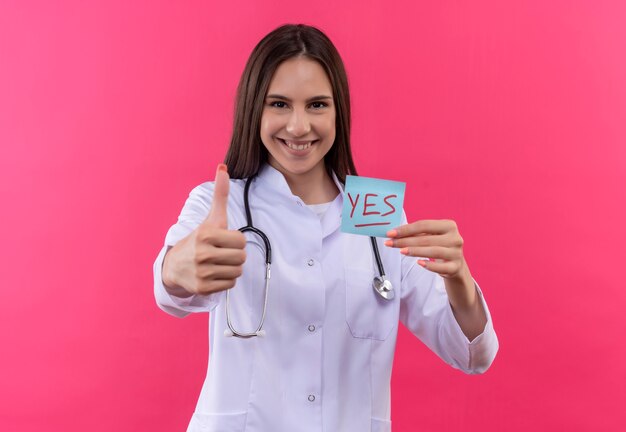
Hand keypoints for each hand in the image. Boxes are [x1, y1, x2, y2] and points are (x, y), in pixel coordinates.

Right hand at [162, 164, 246, 294]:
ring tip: (218, 263)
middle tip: (222, 253)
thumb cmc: (199, 239)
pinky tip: (214, 274)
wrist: (174, 266)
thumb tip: (223, 167)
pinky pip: (230, 285)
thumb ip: (220, 194)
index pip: (241, 241)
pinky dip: (225, 281)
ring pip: (237, 272)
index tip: (224, 240)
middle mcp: (203, 254)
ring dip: (231, 268)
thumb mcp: (211, 218)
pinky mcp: (203, 288)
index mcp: (206, 234)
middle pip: (242, 258)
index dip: (236, 240)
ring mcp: (202, 272)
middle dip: (235, 255)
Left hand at [385, 219, 466, 279]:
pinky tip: (419, 263)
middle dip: (405, 241)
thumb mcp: (431, 236)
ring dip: (415, 251)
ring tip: (401, 251)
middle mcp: (455, 238)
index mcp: (449, 225)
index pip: (424, 225)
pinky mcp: (455, 267)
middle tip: (390, 243)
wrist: (455, 264)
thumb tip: (393, 233)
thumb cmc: (439, 246)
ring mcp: (456, 253)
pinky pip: (441, 267)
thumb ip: (416, 233)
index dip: (406, 229)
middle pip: (426, 239)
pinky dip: (429, 265)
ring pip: (433, 251)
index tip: (390, 233)